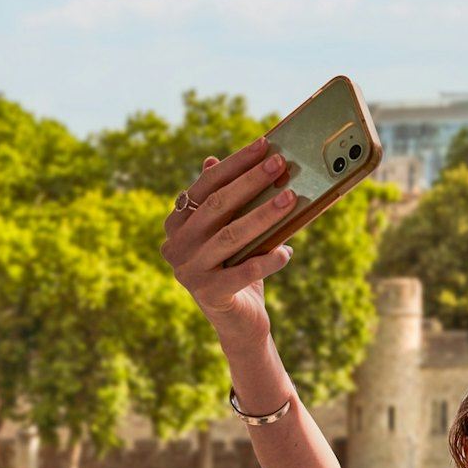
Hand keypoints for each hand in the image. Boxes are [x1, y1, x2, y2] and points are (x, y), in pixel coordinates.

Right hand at [160, 136, 294, 340]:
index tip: (264, 145)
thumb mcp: (235, 234)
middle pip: (217, 205)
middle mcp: (175, 244)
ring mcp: (187, 270)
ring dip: (264, 215)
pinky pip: (243, 271)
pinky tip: (288, 251)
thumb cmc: (239, 269)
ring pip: (231, 235)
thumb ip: (232, 204)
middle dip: (251, 182)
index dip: (236, 164)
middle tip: (281, 164)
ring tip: (292, 198)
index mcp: (177, 223)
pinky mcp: (208, 293)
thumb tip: (242, 161)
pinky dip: (268, 260)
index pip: (206, 185)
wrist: (239, 323)